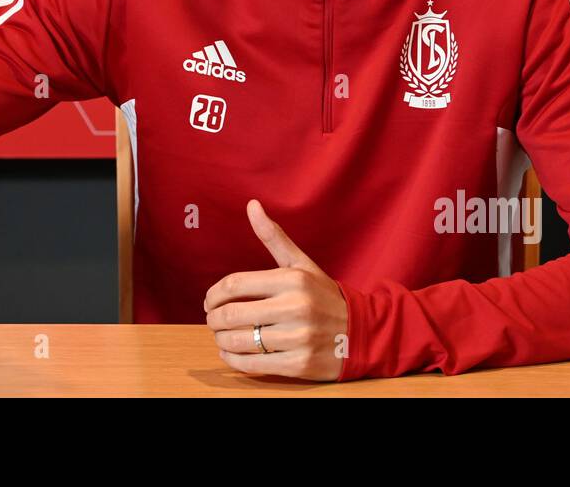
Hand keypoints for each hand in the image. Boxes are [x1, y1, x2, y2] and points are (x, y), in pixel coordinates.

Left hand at [203, 199, 349, 380]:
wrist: (361, 333)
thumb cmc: (323, 296)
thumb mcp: (301, 264)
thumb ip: (274, 237)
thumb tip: (251, 205)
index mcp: (292, 279)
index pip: (235, 284)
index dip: (213, 294)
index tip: (208, 301)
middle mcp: (296, 307)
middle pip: (232, 314)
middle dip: (213, 319)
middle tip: (212, 321)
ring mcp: (299, 338)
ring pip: (240, 341)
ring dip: (221, 340)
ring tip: (221, 337)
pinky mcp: (300, 364)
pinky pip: (254, 365)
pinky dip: (234, 360)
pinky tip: (230, 354)